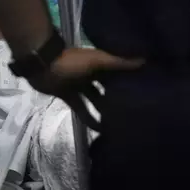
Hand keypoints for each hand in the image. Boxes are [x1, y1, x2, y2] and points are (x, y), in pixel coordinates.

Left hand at [26, 48, 143, 130]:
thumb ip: (119, 62)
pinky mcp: (68, 95)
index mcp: (99, 61)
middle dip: (119, 95)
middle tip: (135, 110)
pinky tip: (99, 128)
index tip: (147, 88)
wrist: (41, 66)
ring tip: (119, 123)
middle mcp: (91, 72)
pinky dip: (88, 117)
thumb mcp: (98, 61)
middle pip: (108, 85)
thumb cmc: (72, 62)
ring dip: (104, 109)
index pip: (118, 70)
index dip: (130, 77)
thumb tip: (145, 61)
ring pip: (95, 98)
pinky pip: (81, 108)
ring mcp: (79, 84)